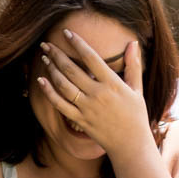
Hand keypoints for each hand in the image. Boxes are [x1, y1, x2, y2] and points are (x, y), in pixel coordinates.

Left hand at [36, 32, 153, 160]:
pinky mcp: (80, 120)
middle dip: (58, 54)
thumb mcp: (137, 89)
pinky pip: (60, 105)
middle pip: (72, 70)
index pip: (91, 58)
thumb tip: (133, 43)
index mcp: (112, 84)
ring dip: (52, 70)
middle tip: (47, 44)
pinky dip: (49, 92)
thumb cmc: (136, 116)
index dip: (77, 43)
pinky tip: (41, 81)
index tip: (66, 32)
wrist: (130, 145)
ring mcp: (87, 108)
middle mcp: (98, 94)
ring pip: (64, 86)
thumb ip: (133, 65)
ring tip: (44, 58)